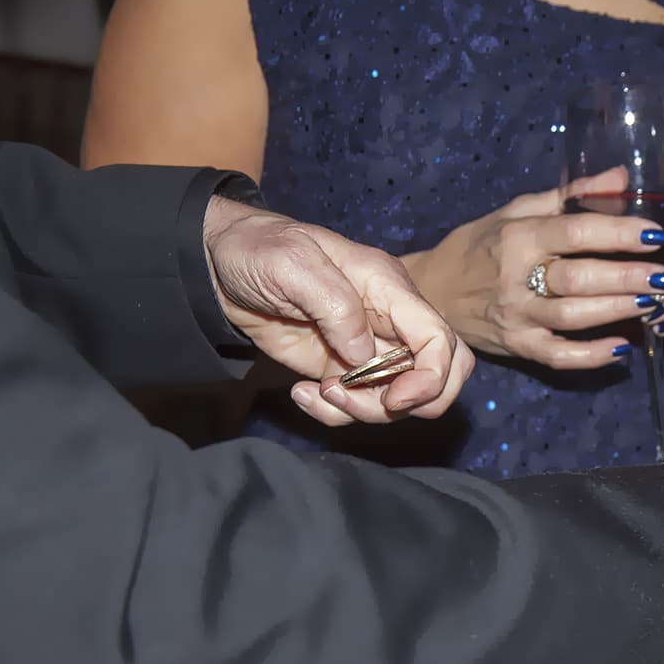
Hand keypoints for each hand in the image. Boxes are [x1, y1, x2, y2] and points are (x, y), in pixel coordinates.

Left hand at [202, 197, 472, 425]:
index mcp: (390, 290)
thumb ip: (335, 304)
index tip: (394, 398)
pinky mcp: (344, 370)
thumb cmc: (258, 250)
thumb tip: (364, 353)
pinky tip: (302, 393)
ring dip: (364, 410)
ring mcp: (370, 350)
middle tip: (355, 400)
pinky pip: (360, 406)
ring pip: (401, 400)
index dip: (432, 378)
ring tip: (318, 392)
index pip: (442, 340)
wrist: (220, 266)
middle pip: (443, 375)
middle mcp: (391, 323)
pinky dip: (336, 413)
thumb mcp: (292, 264)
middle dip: (411, 403)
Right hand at [400, 168, 663, 369]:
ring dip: (618, 311)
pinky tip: (623, 348)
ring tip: (654, 304)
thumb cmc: (480, 246)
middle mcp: (516, 276)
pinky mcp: (517, 347)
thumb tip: (622, 177)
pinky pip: (558, 356)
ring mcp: (516, 316)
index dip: (619, 233)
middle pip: (579, 278)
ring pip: (573, 317)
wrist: (431, 292)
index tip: (654, 234)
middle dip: (628, 278)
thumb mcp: (517, 211)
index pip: (575, 231)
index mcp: (519, 235)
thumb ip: (571, 195)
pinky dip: (592, 356)